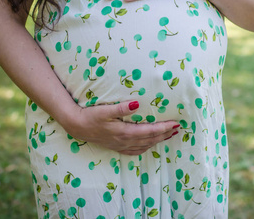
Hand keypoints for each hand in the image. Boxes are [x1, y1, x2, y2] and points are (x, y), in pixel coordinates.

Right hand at [61, 101, 179, 154]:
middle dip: (165, 134)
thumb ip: (121, 108)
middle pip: (150, 139)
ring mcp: (121, 146)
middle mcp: (125, 141)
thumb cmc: (90, 116)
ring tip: (169, 135)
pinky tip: (149, 145)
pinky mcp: (116, 147)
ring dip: (158, 141)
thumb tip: (136, 103)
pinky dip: (145, 148)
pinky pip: (135, 151)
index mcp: (125, 132)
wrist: (76, 126)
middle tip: (177, 129)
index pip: (150, 131)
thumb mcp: (105, 110)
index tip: (176, 123)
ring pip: (144, 146)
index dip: (164, 128)